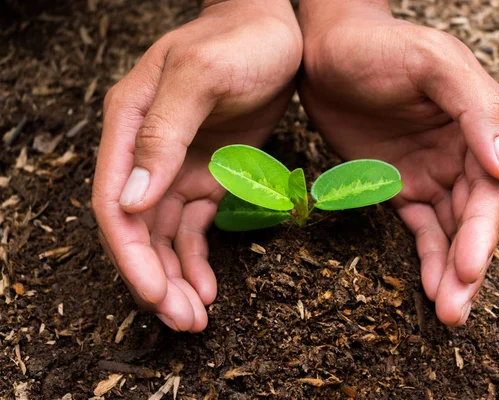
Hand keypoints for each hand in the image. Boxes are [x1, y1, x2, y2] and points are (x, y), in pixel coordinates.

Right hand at [92, 0, 301, 331]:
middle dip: (154, 279)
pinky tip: (208, 286)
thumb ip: (163, 134)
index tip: (152, 292)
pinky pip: (196, 226)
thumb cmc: (237, 41)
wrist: (275, 29)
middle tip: (181, 321)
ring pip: (166, 236)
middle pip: (138, 229)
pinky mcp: (208, 175)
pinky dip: (198, 258)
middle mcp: (146, 152)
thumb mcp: (200, 77)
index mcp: (131, 125)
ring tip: (195, 318)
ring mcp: (177, 167)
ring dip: (176, 278)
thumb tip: (133, 201)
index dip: (129, 253)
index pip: (115, 202)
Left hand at [299, 0, 498, 325]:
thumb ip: (476, 110)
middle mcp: (460, 155)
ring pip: (448, 231)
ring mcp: (429, 173)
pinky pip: (419, 227)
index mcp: (477, 127)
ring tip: (447, 312)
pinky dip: (427, 256)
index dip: (482, 232)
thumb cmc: (383, 48)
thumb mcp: (433, 64)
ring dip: (450, 272)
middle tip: (456, 310)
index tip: (468, 268)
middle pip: (473, 219)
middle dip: (468, 266)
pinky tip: (431, 286)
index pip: (491, 190)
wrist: (327, 50)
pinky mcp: (398, 185)